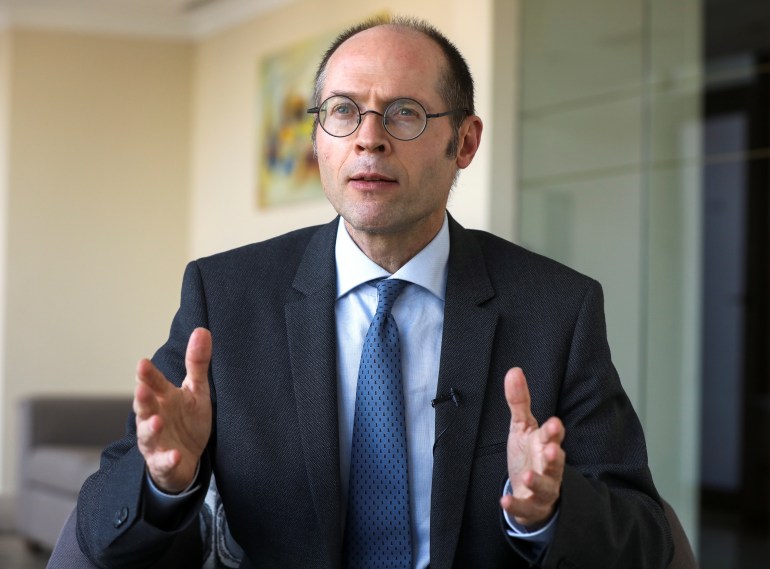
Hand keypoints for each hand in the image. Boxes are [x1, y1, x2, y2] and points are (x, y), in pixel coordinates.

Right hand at [134, 328, 212, 493]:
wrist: (187, 459)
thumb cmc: (187, 421)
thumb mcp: (196, 391)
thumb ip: (197, 363)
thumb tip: (202, 330)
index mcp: (164, 399)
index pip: (154, 384)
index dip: (148, 375)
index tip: (142, 363)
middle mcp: (155, 418)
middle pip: (145, 407)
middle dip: (143, 398)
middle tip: (141, 388)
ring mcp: (156, 442)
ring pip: (149, 435)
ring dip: (151, 428)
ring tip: (157, 421)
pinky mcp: (163, 463)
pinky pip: (164, 462)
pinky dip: (168, 459)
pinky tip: (175, 455)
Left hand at [500, 367, 564, 527]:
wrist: (532, 491)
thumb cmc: (530, 456)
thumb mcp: (522, 427)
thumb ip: (519, 401)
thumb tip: (513, 371)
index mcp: (546, 445)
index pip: (553, 437)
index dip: (554, 431)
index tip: (553, 423)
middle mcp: (548, 468)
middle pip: (555, 463)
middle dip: (554, 457)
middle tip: (551, 450)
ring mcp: (542, 489)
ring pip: (545, 487)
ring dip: (536, 482)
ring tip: (527, 476)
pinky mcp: (531, 506)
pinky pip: (525, 508)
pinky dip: (516, 505)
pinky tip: (505, 501)